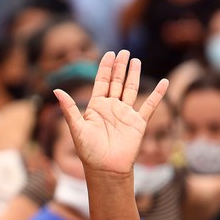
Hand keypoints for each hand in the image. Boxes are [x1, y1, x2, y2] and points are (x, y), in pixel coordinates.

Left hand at [56, 50, 168, 175]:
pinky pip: (149, 106)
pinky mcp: (138, 123)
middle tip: (124, 51)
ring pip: (131, 89)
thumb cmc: (88, 151)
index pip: (101, 82)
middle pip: (117, 82)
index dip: (105, 68)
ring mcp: (125, 114)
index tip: (109, 53)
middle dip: (120, 66)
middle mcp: (111, 108)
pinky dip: (157, 94)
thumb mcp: (77, 128)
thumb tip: (56, 90)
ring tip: (136, 60)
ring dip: (134, 75)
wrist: (105, 168)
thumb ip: (69, 108)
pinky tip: (164, 82)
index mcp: (96, 107)